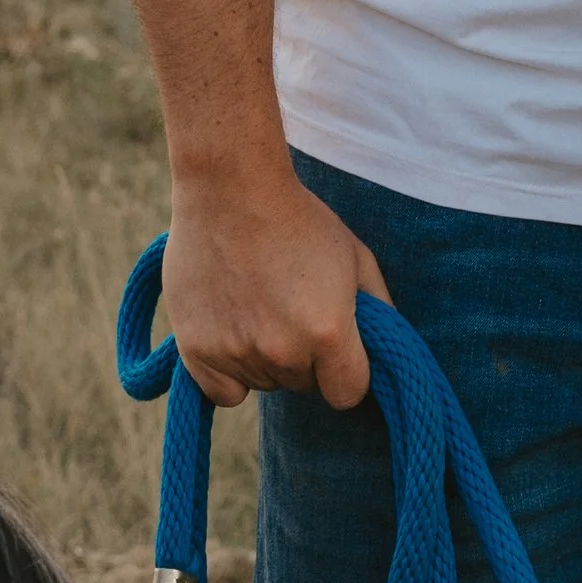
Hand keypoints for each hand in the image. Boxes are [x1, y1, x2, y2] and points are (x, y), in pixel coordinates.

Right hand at [157, 166, 386, 409]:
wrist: (231, 188)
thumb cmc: (300, 219)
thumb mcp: (356, 258)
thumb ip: (378, 311)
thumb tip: (385, 350)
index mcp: (329, 333)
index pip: (348, 394)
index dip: (346, 372)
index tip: (337, 348)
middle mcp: (282, 353)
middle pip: (303, 385)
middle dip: (305, 359)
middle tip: (291, 310)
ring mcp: (236, 354)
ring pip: (264, 384)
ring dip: (266, 360)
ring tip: (259, 305)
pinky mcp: (197, 351)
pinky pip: (224, 393)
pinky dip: (229, 375)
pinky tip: (233, 336)